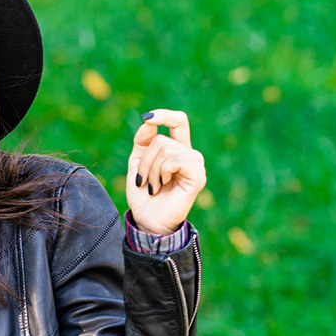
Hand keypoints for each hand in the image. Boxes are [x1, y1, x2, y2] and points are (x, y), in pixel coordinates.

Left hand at [125, 109, 206, 234]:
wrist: (147, 219)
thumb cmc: (144, 194)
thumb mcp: (137, 162)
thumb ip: (142, 140)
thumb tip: (148, 121)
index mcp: (177, 149)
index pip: (179, 121)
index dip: (164, 115)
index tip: (148, 118)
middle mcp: (189, 154)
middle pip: (161, 139)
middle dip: (145, 160)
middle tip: (145, 180)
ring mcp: (196, 165)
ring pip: (165, 148)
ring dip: (151, 170)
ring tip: (154, 186)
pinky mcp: (198, 176)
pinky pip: (175, 160)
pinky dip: (162, 172)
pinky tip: (162, 186)